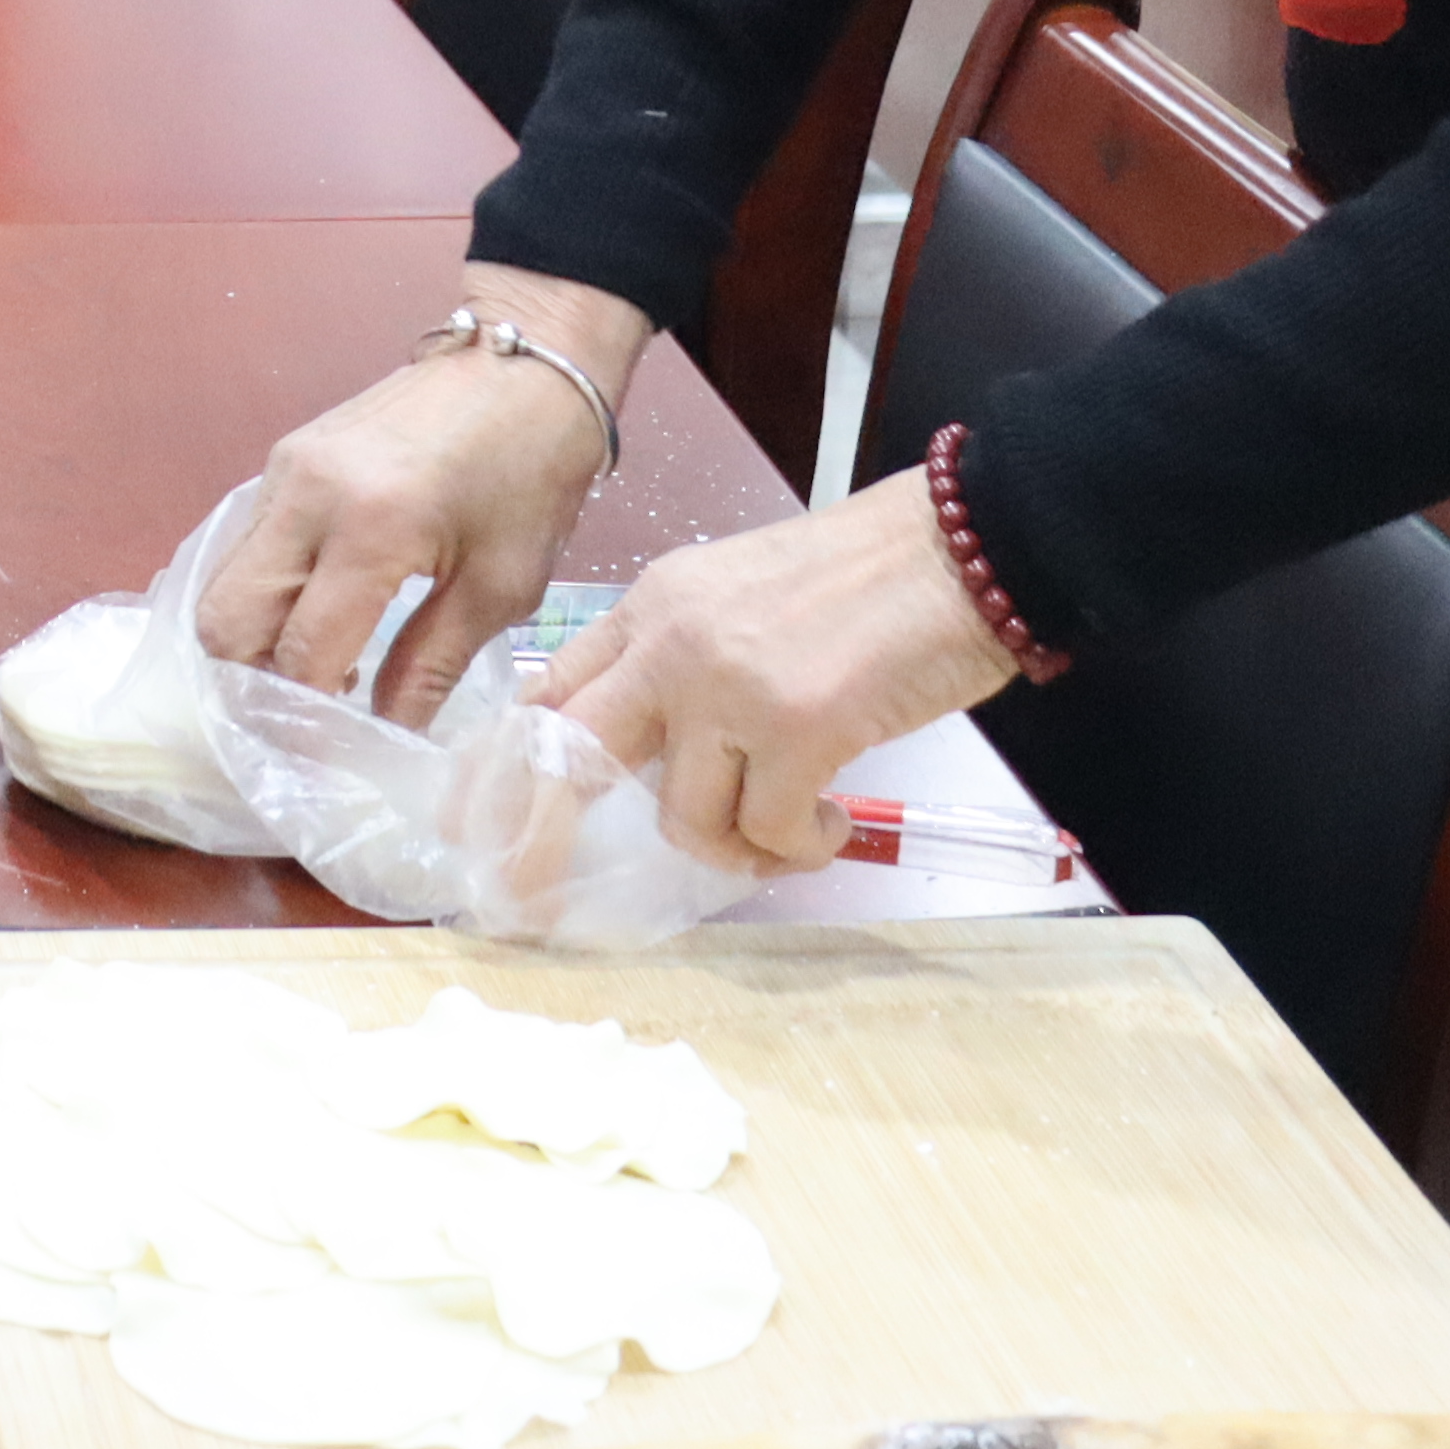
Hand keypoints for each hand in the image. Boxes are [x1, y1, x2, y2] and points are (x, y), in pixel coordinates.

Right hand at [187, 270, 646, 724]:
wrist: (528, 363)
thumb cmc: (534, 473)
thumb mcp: (502, 585)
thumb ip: (431, 664)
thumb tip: (387, 738)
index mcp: (371, 527)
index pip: (301, 652)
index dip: (309, 719)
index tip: (331, 761)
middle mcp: (306, 495)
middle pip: (226, 621)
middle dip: (256, 682)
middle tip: (310, 716)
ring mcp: (284, 469)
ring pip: (225, 583)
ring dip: (258, 639)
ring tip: (323, 670)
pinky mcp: (285, 456)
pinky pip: (248, 546)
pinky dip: (268, 594)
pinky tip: (323, 614)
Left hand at [531, 474, 1016, 871]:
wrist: (963, 548)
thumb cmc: (868, 581)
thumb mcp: (740, 599)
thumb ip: (686, 664)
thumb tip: (665, 761)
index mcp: (652, 607)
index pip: (553, 688)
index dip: (514, 766)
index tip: (486, 825)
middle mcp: (672, 643)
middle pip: (573, 753)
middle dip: (544, 839)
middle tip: (539, 900)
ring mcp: (729, 685)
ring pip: (683, 817)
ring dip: (735, 850)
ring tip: (789, 831)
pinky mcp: (798, 727)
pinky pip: (767, 833)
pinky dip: (801, 847)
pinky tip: (834, 821)